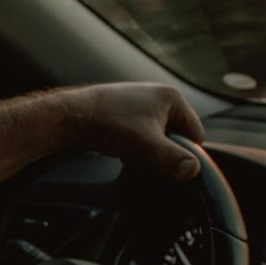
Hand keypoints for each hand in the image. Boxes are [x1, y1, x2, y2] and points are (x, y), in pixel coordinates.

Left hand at [57, 83, 205, 179]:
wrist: (70, 117)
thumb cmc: (108, 124)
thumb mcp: (145, 145)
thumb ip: (172, 158)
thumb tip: (193, 169)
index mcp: (172, 97)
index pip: (195, 135)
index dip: (182, 153)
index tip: (164, 162)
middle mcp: (159, 95)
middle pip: (175, 138)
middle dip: (160, 152)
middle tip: (141, 156)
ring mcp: (141, 102)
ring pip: (157, 139)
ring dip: (145, 151)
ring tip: (127, 150)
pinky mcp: (126, 111)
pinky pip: (141, 135)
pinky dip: (133, 145)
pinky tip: (119, 148)